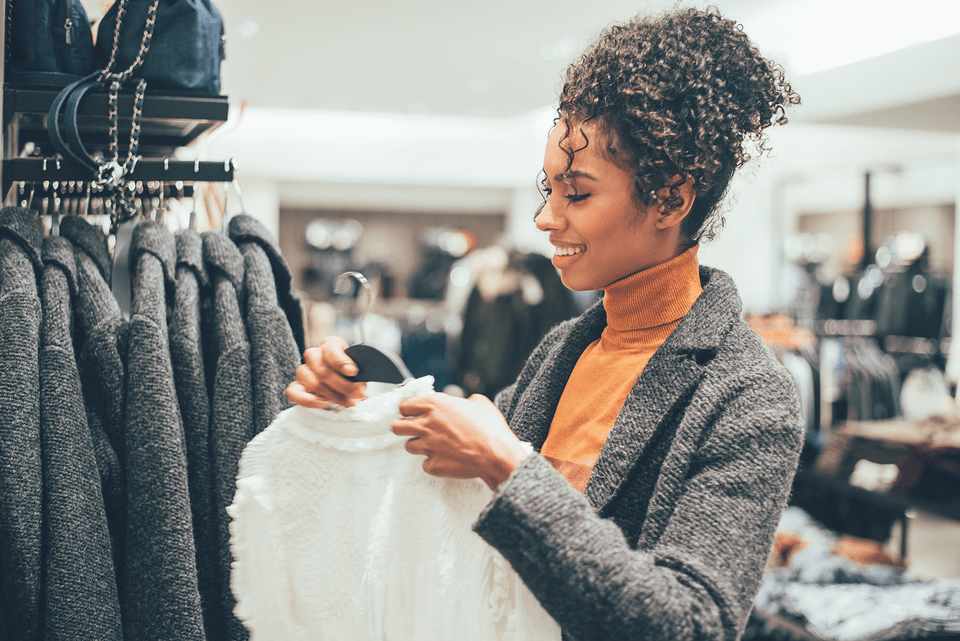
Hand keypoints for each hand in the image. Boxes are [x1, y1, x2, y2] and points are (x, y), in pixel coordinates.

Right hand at [285, 336, 367, 408]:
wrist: (347, 387)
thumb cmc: (354, 376)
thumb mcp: (361, 369)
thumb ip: (359, 370)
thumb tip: (355, 376)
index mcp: (330, 345)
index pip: (330, 348)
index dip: (341, 361)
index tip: (353, 372)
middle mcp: (314, 355)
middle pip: (322, 369)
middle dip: (342, 385)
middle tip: (356, 393)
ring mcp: (303, 371)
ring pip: (312, 382)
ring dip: (332, 395)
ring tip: (348, 402)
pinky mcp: (296, 387)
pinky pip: (293, 392)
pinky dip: (308, 400)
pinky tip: (323, 404)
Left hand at [392, 393, 528, 490]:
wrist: (496, 455)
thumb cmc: (490, 428)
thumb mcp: (480, 402)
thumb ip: (465, 400)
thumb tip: (464, 403)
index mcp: (435, 405)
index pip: (404, 405)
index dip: (409, 409)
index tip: (413, 413)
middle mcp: (426, 424)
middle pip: (397, 426)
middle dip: (402, 427)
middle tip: (413, 429)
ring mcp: (427, 446)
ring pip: (409, 446)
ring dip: (419, 445)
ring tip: (434, 446)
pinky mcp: (432, 465)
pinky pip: (425, 464)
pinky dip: (433, 462)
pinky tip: (446, 459)